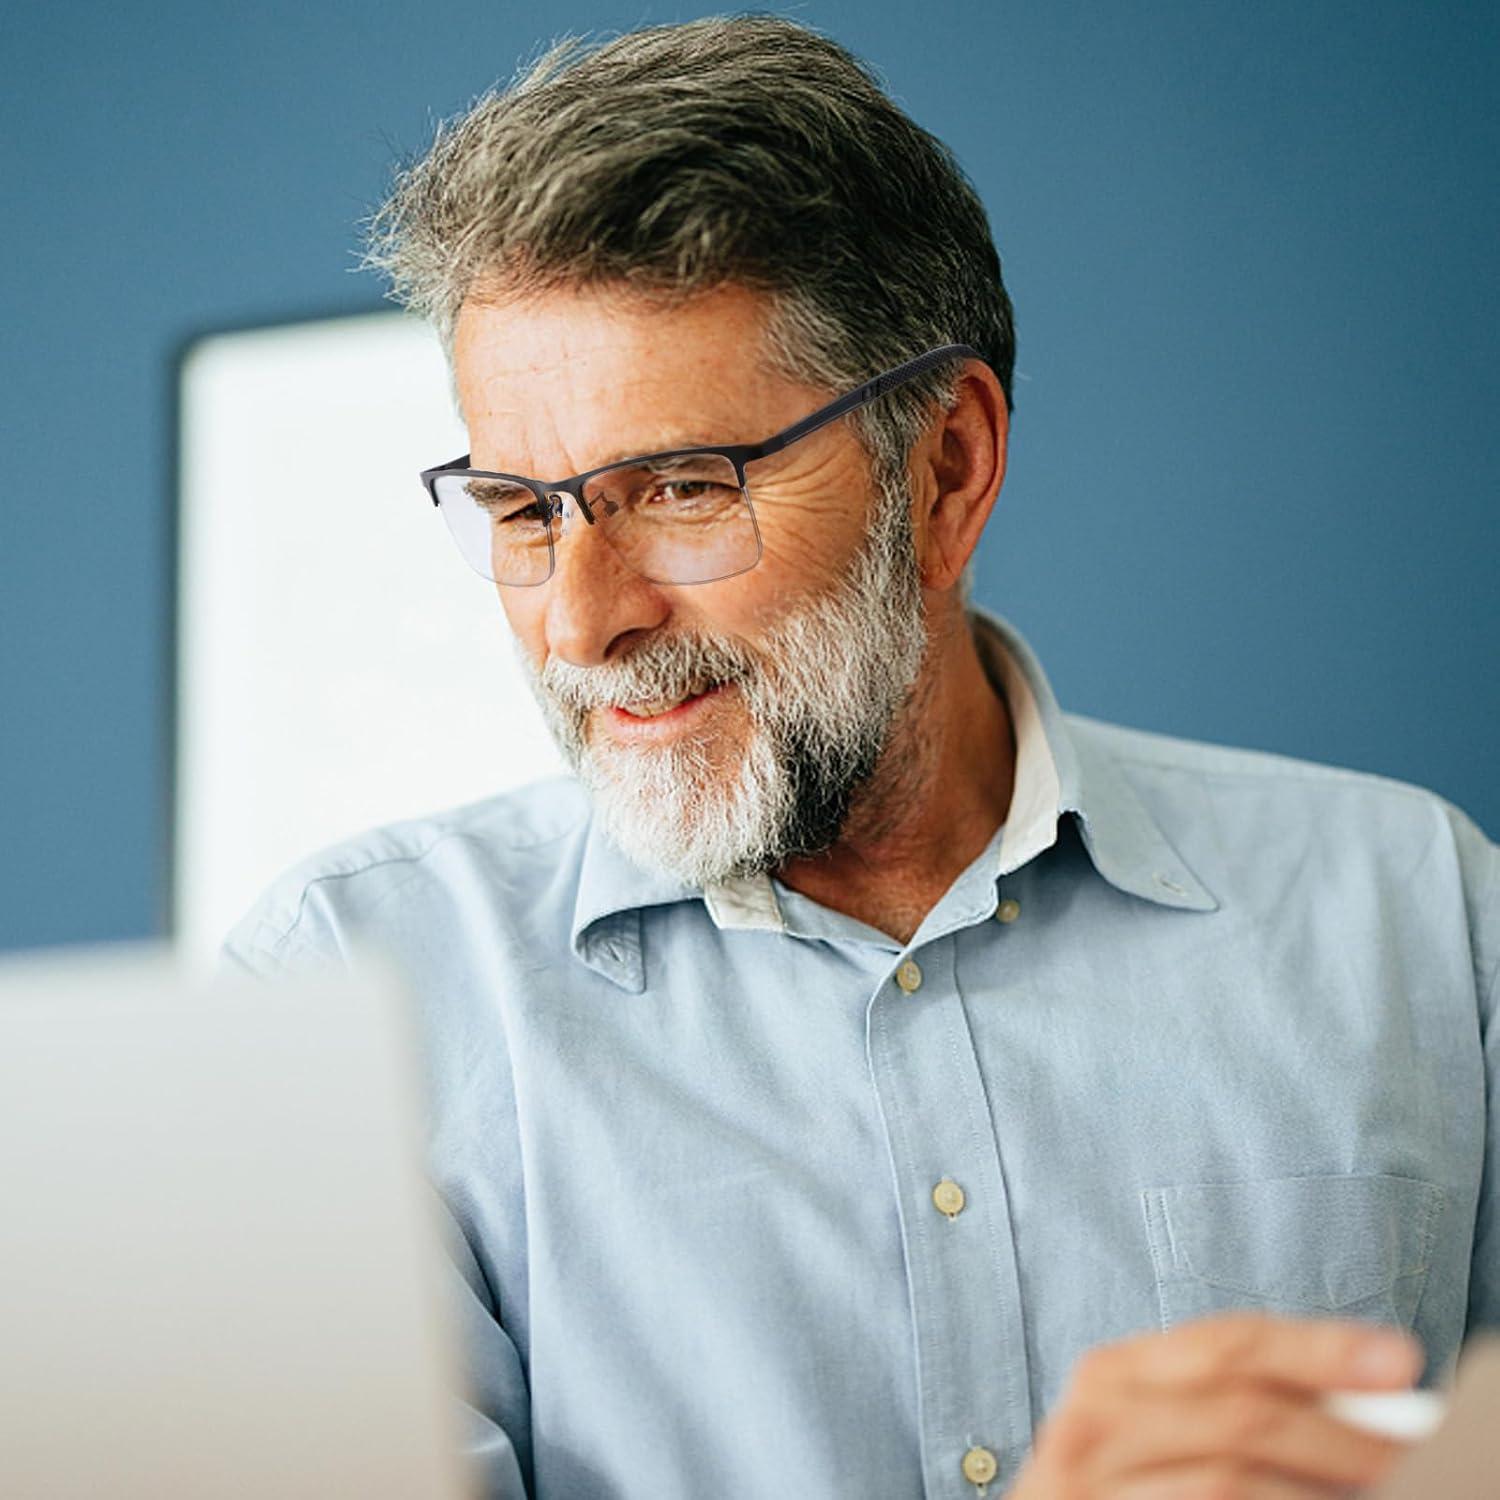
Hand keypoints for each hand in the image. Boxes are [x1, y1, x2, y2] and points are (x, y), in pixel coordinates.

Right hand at [1008, 1311, 1423, 1498]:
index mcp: (1113, 1372)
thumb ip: (1228, 1401)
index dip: (1317, 1348)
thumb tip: (1360, 1397)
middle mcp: (1093, 1421)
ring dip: (1315, 1491)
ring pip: (1227, 1481)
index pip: (1226, 1343)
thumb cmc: (1117, 1484)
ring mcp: (1089, 1487)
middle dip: (1335, 1433)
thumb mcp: (1155, 1427)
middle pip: (1237, 1412)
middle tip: (1403, 1451)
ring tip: (1372, 1491)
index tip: (1397, 1358)